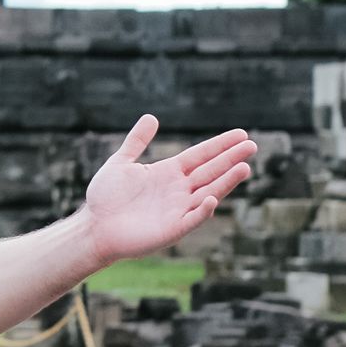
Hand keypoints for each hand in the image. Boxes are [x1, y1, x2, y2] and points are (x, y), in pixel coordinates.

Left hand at [82, 115, 254, 264]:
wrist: (94, 227)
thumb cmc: (106, 197)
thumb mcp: (121, 162)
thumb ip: (137, 141)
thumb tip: (151, 116)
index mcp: (168, 172)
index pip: (201, 156)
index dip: (220, 145)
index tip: (241, 134)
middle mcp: (178, 190)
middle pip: (210, 171)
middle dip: (230, 159)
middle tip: (252, 145)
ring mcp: (178, 210)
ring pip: (208, 193)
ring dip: (226, 182)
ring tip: (245, 168)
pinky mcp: (172, 229)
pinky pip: (191, 219)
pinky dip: (203, 211)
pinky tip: (212, 199)